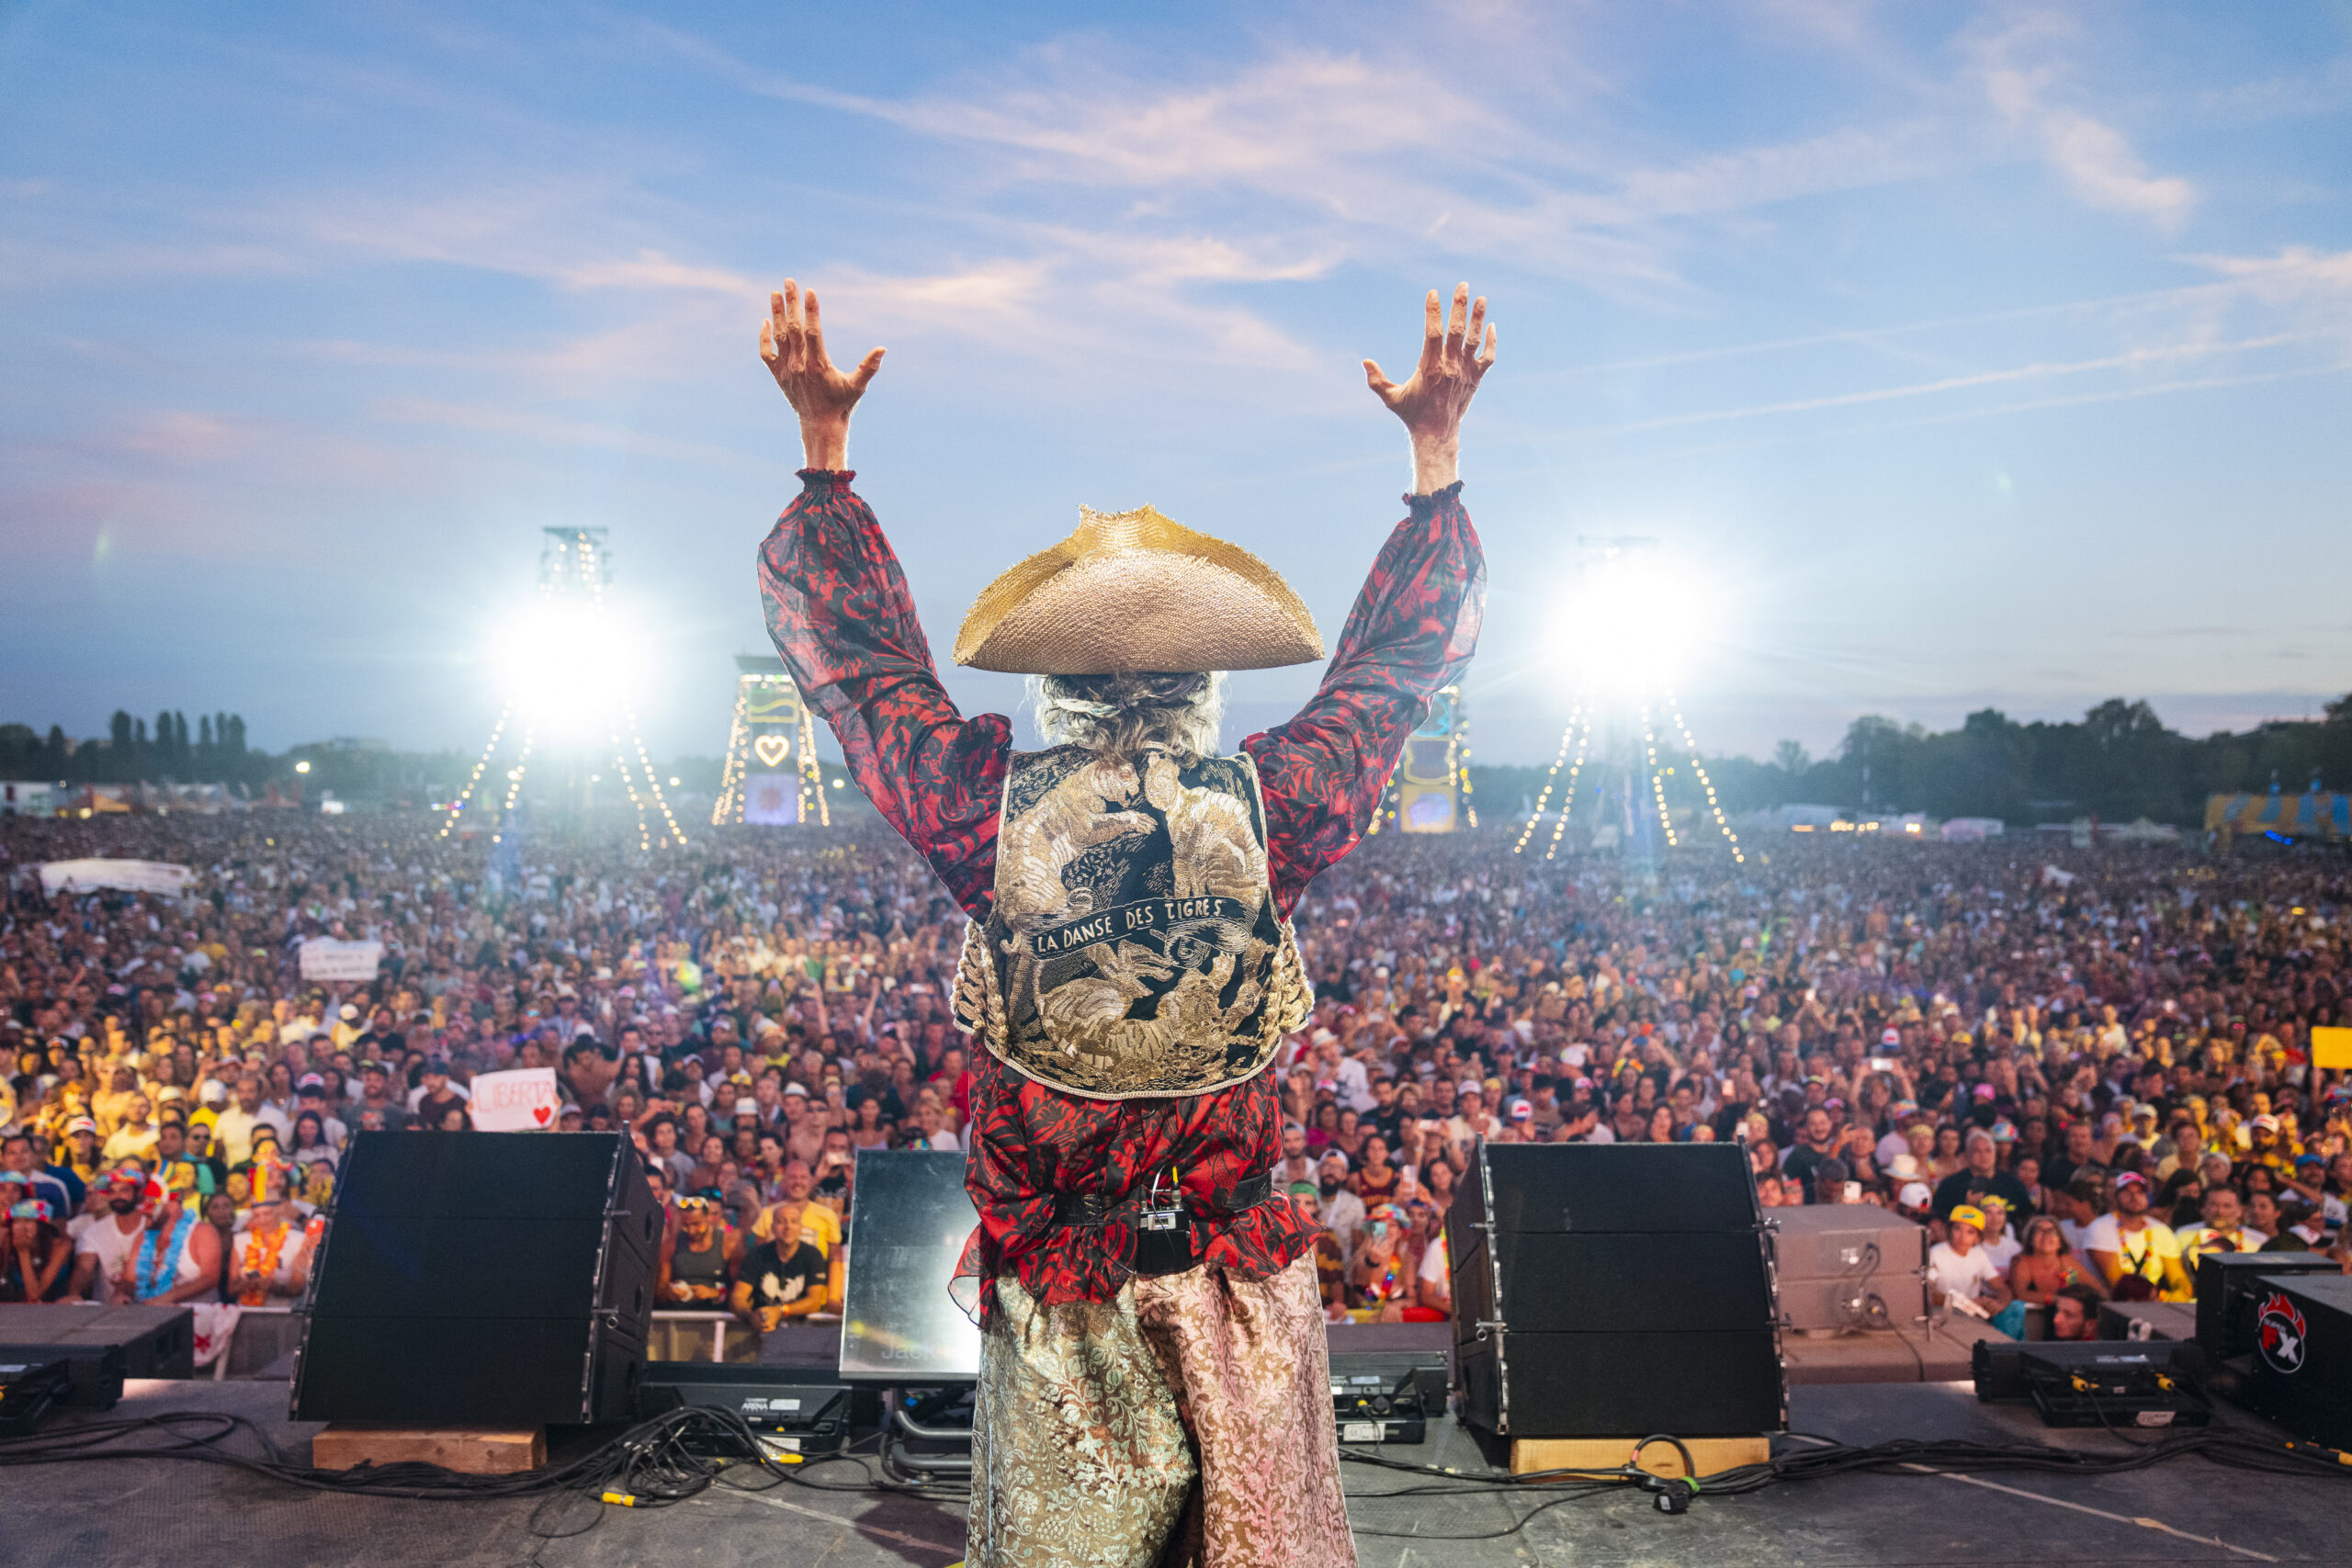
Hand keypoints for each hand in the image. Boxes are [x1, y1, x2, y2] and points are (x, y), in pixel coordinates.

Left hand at [759, 280, 884, 469]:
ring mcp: (787, 370)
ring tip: (775, 293)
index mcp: (818, 365)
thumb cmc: (842, 404)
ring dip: (776, 313)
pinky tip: (767, 321)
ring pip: (779, 336)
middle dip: (791, 303)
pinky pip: (767, 353)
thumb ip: (869, 367)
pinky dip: (765, 337)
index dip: (811, 311)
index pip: (812, 331)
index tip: (810, 291)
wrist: (820, 425)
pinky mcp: (778, 375)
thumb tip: (883, 349)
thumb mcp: (858, 386)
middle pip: (793, 328)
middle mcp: (800, 365)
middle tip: (789, 281)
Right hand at [1363, 283, 1496, 492]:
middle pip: (1456, 330)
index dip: (1433, 311)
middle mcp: (1450, 367)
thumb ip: (1376, 380)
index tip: (1433, 293)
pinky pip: (1487, 356)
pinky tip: (1490, 325)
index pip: (1432, 333)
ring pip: (1473, 339)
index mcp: (1429, 367)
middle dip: (1459, 306)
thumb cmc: (1412, 414)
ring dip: (1478, 317)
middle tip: (1463, 285)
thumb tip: (1364, 362)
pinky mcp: (1476, 378)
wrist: (1437, 434)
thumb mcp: (1391, 398)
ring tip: (1481, 298)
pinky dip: (1491, 341)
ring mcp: (1465, 372)